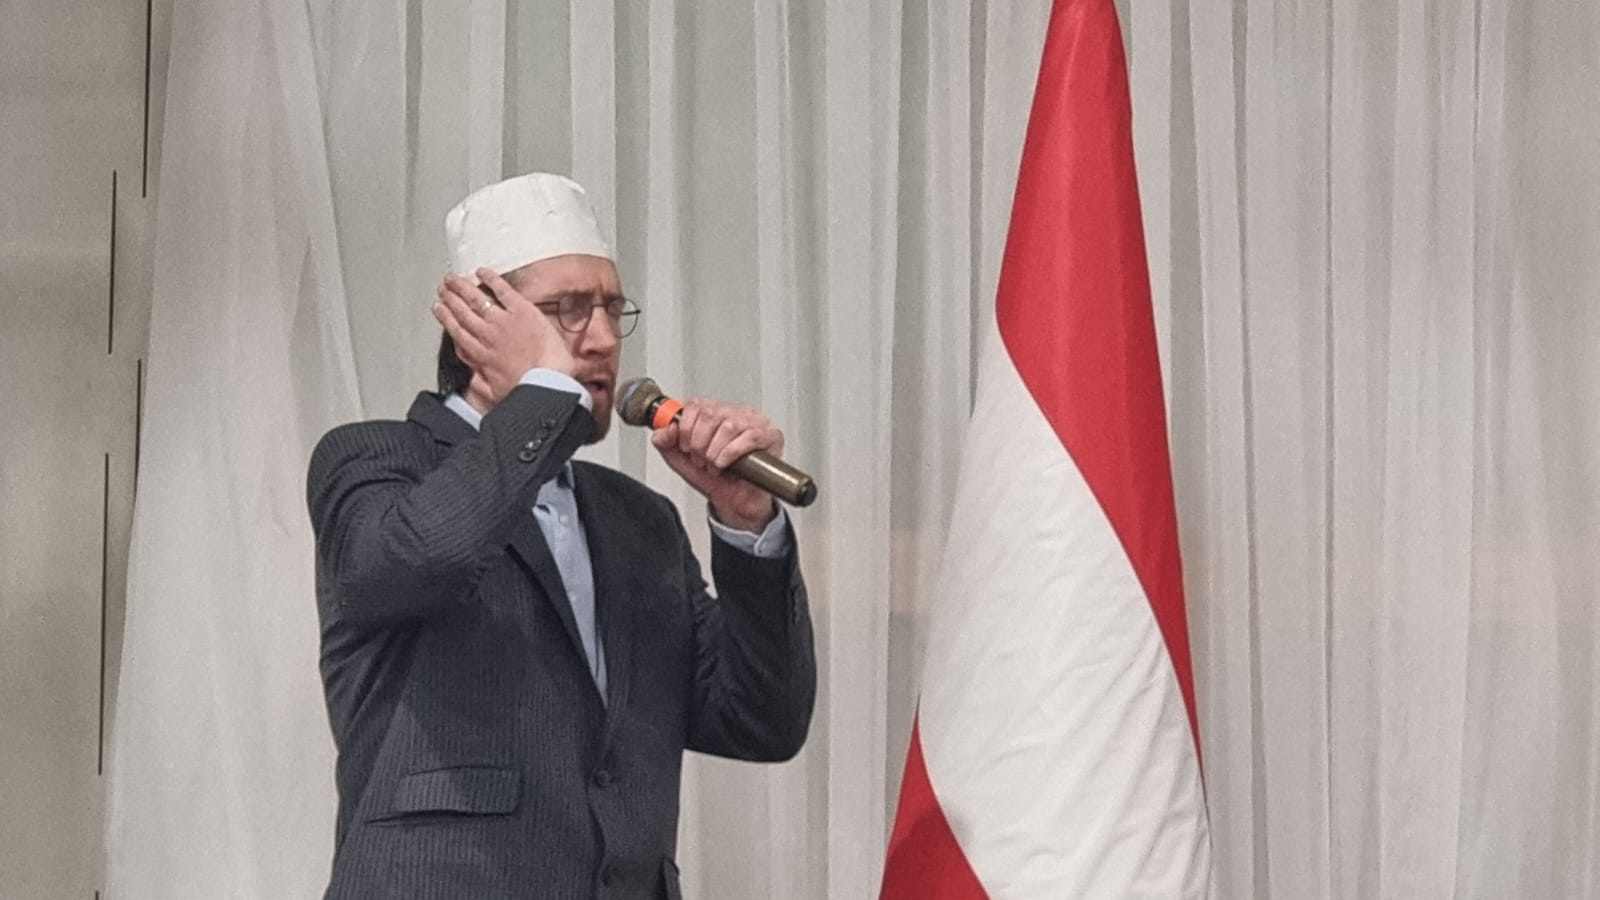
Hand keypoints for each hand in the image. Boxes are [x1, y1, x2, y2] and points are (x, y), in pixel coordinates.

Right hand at [432, 268, 576, 407]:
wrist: (550, 378)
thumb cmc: (530, 387)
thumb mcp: (497, 393)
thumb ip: (481, 383)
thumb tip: (471, 379)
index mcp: (481, 355)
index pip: (457, 331)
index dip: (445, 318)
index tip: (439, 309)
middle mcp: (488, 335)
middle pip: (462, 312)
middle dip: (450, 298)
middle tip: (442, 288)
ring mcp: (503, 320)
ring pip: (476, 299)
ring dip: (462, 286)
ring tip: (452, 278)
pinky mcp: (522, 310)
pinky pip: (502, 289)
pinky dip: (490, 279)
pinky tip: (481, 272)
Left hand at [650, 399, 781, 531]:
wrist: (733, 501)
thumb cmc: (714, 478)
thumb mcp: (681, 460)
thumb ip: (666, 443)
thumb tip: (663, 430)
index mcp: (716, 412)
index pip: (697, 404)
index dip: (686, 427)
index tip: (685, 446)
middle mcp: (736, 413)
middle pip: (712, 414)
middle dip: (699, 443)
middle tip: (701, 459)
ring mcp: (756, 422)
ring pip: (730, 426)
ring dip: (715, 452)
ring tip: (714, 465)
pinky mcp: (771, 436)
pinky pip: (750, 436)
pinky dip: (731, 453)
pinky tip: (725, 464)